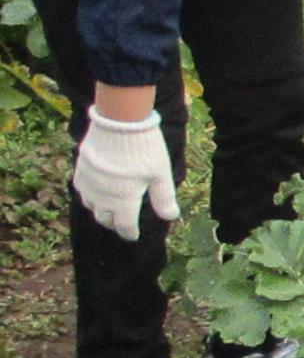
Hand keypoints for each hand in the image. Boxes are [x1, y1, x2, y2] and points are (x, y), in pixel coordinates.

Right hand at [74, 107, 179, 240]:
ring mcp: (88, 183)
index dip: (130, 233)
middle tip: (122, 223)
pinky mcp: (79, 169)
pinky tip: (97, 192)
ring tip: (110, 210)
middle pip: (104, 218)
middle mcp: (102, 196)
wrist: (118, 121)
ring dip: (100, 211)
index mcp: (123, 200)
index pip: (124, 225)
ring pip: (91, 206)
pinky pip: (82, 191)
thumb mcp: (160, 174)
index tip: (133, 236)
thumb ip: (164, 198)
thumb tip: (170, 217)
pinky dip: (90, 197)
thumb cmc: (143, 148)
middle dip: (114, 223)